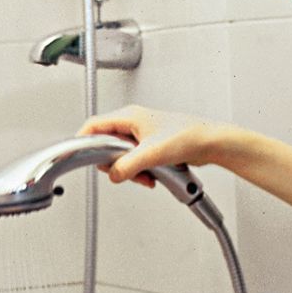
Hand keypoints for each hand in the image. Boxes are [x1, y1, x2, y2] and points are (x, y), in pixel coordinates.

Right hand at [78, 105, 228, 187]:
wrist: (210, 143)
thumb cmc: (188, 136)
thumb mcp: (152, 154)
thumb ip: (128, 166)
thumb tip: (113, 175)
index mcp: (129, 116)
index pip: (94, 126)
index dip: (84, 141)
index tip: (81, 156)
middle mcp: (133, 123)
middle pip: (106, 145)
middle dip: (114, 163)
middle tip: (124, 171)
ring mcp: (142, 135)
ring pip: (121, 156)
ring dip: (130, 170)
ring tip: (145, 176)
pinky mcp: (150, 146)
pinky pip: (135, 161)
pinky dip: (140, 171)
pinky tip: (152, 176)